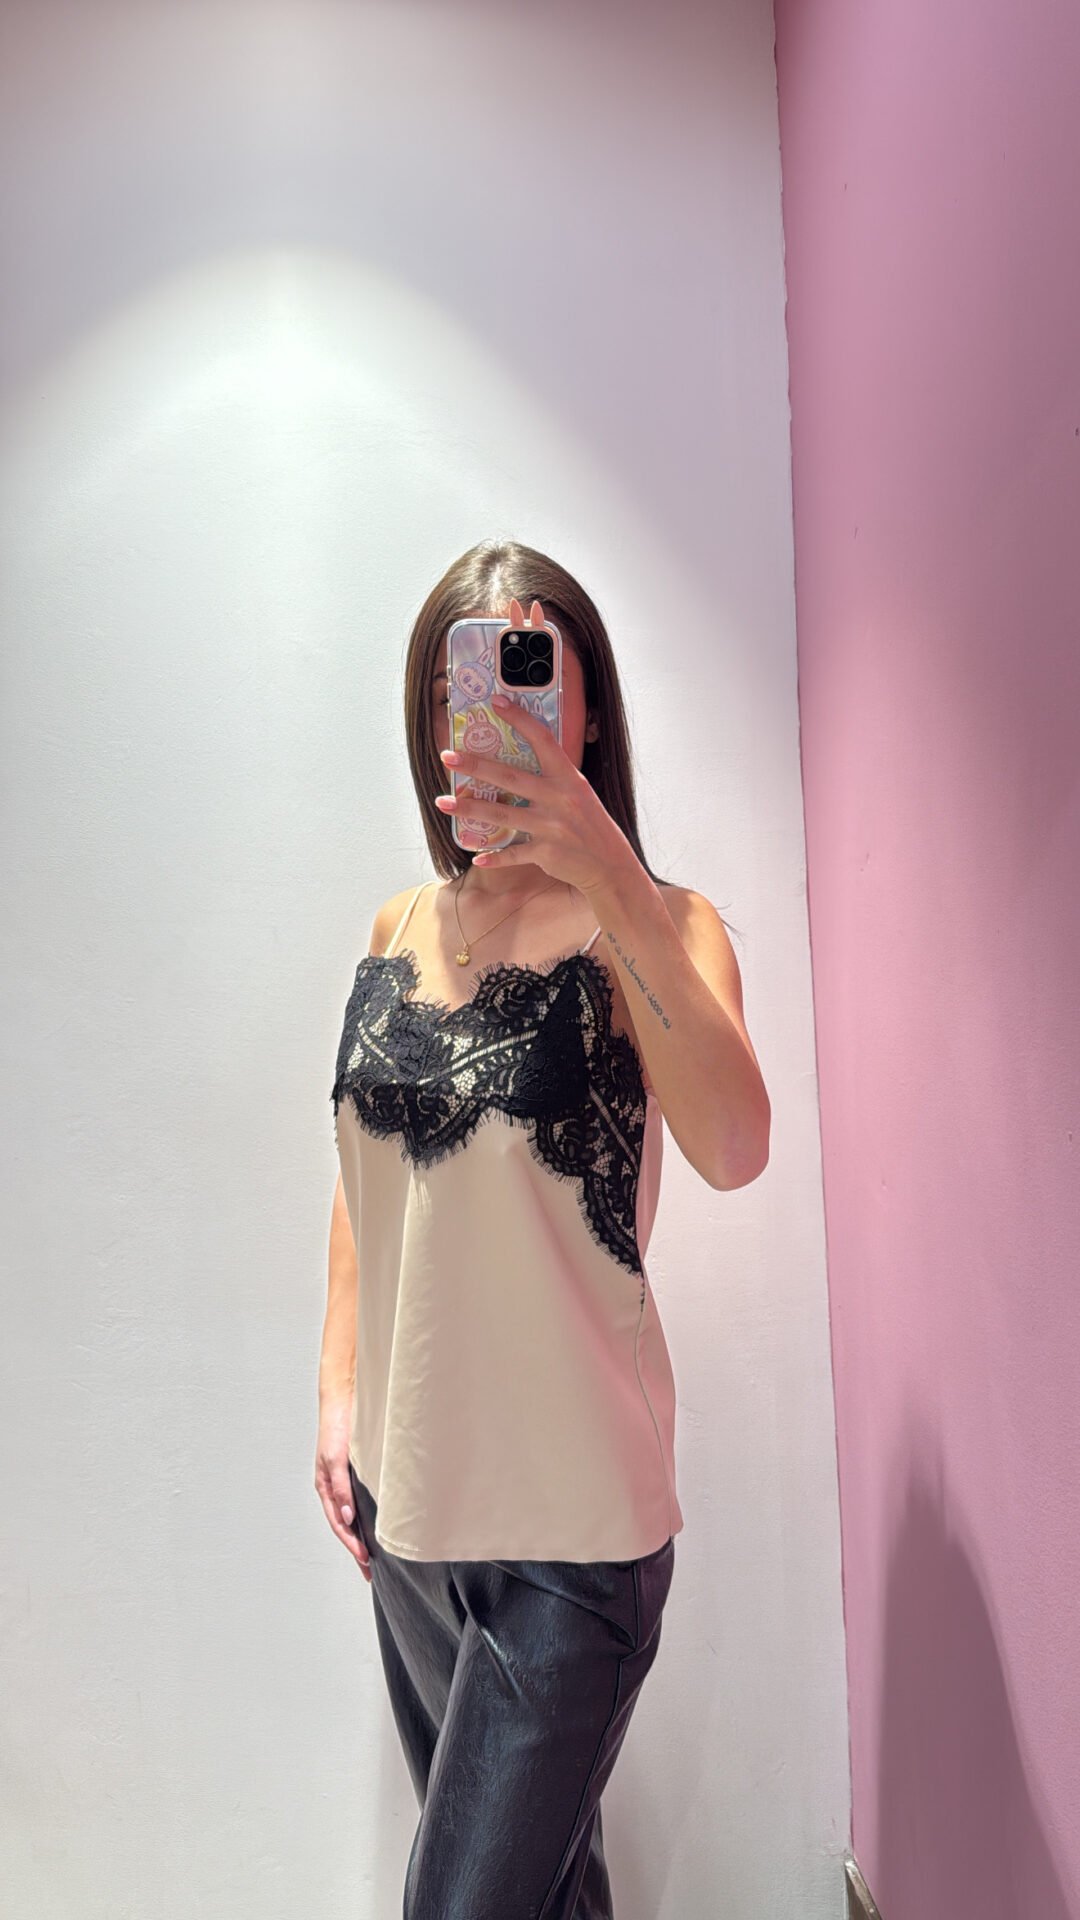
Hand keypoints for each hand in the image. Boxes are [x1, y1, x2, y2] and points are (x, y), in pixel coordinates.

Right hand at [315, 1396, 370, 1582]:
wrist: (345, 1400)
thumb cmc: (337, 1427)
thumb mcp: (336, 1459)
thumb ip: (341, 1487)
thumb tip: (346, 1517)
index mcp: (326, 1487)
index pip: (339, 1524)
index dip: (351, 1544)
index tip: (365, 1561)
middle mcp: (335, 1487)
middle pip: (345, 1526)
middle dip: (356, 1549)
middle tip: (369, 1571)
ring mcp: (345, 1481)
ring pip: (352, 1516)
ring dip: (361, 1537)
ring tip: (374, 1558)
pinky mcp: (356, 1473)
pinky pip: (361, 1501)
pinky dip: (366, 1518)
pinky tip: (377, 1526)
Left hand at [435, 596, 638, 894]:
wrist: (610, 865)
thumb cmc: (591, 825)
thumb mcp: (579, 794)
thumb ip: (554, 779)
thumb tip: (518, 763)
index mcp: (569, 778)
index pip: (542, 739)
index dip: (519, 719)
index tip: (496, 702)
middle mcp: (559, 799)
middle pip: (509, 777)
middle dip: (475, 766)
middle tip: (447, 757)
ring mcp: (551, 827)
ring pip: (502, 815)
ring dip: (469, 808)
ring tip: (442, 802)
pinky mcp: (546, 852)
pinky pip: (512, 853)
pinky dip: (494, 857)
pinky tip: (476, 857)